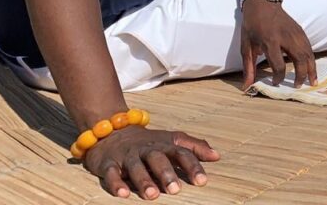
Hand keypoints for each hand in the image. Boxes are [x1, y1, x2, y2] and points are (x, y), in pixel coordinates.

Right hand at [82, 126, 218, 199]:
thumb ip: (194, 146)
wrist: (113, 130)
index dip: (192, 166)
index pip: (181, 153)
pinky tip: (123, 194)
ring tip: (152, 195)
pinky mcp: (108, 163)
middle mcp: (147, 149)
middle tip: (175, 190)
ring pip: (136, 166)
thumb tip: (217, 156)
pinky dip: (116, 183)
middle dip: (166, 173)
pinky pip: (111, 173)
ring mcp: (127, 155)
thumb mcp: (172, 140)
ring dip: (144, 180)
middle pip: (158, 158)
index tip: (202, 181)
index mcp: (164, 144)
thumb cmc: (150, 141)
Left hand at [240, 0, 315, 88]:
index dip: (278, 77)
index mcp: (270, 41)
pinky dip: (312, 59)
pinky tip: (312, 68)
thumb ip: (248, 66)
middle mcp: (286, 37)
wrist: (263, 2)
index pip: (278, 64)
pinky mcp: (300, 31)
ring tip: (312, 81)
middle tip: (298, 86)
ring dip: (311, 69)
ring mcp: (295, 33)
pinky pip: (309, 47)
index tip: (276, 83)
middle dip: (301, 75)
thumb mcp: (246, 45)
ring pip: (308, 53)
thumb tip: (247, 85)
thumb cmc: (252, 24)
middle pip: (299, 59)